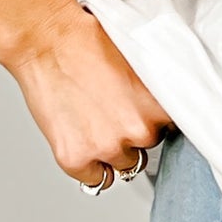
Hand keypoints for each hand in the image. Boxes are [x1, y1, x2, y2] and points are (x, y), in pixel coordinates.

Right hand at [0, 0, 176, 188]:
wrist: (47, 41)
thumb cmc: (90, 42)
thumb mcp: (140, 63)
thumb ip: (155, 95)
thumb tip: (163, 111)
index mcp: (159, 107)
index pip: (174, 129)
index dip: (156, 120)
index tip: (144, 114)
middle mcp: (139, 131)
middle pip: (148, 146)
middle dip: (133, 132)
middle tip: (113, 109)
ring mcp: (107, 148)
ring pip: (123, 164)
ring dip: (112, 150)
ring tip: (95, 120)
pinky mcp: (76, 160)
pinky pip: (95, 180)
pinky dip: (89, 165)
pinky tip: (82, 137)